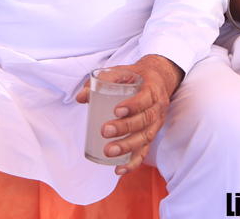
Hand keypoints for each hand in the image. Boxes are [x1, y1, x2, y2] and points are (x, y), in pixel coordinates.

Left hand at [74, 55, 182, 175]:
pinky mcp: (151, 135)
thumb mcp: (121, 71)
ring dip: (127, 147)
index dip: (133, 105)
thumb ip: (102, 81)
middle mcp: (158, 107)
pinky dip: (133, 163)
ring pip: (146, 137)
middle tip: (104, 131)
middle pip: (145, 120)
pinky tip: (118, 169)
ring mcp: (157, 123)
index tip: (116, 110)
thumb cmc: (135, 76)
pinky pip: (145, 151)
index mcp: (152, 88)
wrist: (156, 81)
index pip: (146, 98)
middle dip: (125, 128)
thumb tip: (81, 97)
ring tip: (108, 151)